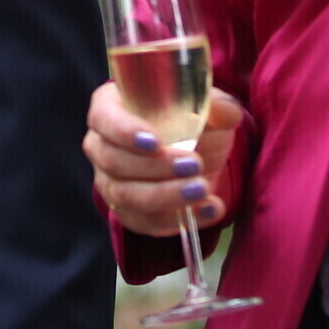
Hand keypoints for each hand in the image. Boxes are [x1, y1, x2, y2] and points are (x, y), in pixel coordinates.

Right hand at [84, 81, 244, 237]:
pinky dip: (177, 219)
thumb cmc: (189, 121)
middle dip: (156, 167)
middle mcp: (101, 146)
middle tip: (194, 165)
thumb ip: (216, 106)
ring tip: (202, 189)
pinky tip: (208, 209)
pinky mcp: (127, 213)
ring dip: (165, 195)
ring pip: (125, 196)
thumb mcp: (204, 107)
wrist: (197, 155)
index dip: (125, 131)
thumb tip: (227, 112)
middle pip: (114, 161)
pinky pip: (144, 222)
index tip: (155, 143)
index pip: (104, 118)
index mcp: (109, 107)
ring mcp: (110, 182)